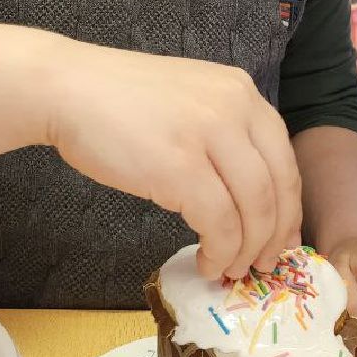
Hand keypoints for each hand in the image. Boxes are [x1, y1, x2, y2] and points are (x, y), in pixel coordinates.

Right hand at [47, 46, 301, 281]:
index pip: (284, 158)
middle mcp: (235, 107)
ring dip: (246, 249)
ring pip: (254, 209)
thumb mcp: (189, 100)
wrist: (68, 88)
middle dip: (273, 235)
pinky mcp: (181, 166)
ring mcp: (209, 134)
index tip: (280, 238)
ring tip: (229, 268)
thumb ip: (222, 131)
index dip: (289, 207)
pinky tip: (207, 260)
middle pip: (277, 187)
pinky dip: (220, 250)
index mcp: (240, 91)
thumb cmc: (119, 100)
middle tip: (262, 264)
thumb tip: (248, 194)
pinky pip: (219, 222)